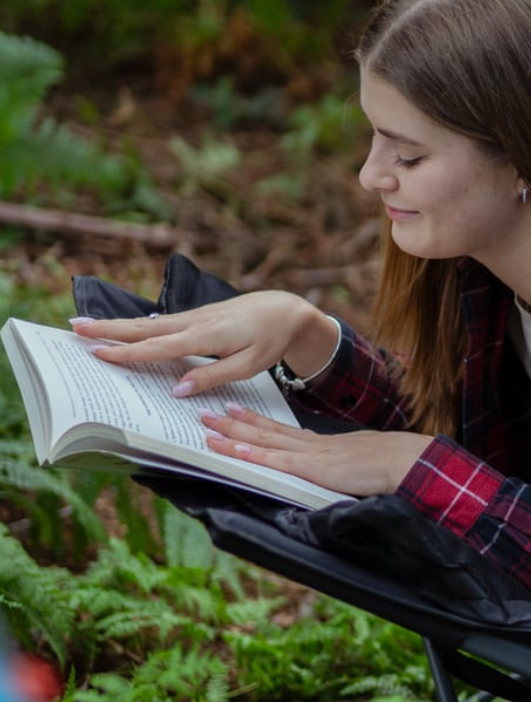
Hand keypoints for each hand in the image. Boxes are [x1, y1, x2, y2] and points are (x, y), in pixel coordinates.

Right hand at [72, 293, 339, 397]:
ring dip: (116, 325)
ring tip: (85, 326)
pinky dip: (136, 326)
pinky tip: (122, 329)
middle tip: (73, 329)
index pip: (159, 347)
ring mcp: (193, 318)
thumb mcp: (249, 365)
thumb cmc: (270, 340)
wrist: (285, 310)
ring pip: (148, 323)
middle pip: (144, 329)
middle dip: (107, 329)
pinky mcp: (196, 318)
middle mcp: (193, 324)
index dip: (128, 353)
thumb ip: (213, 377)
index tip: (98, 354)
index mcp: (205, 337)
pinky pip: (160, 324)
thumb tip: (177, 391)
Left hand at [199, 403, 433, 495]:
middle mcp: (312, 445)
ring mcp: (311, 455)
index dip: (256, 422)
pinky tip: (233, 451)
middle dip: (234, 423)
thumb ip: (344, 465)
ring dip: (234, 435)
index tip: (235, 410)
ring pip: (264, 443)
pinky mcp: (314, 468)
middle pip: (266, 432)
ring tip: (208, 426)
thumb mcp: (361, 461)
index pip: (282, 431)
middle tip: (207, 411)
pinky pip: (277, 461)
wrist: (405, 460)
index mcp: (323, 445)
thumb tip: (340, 469)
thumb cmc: (391, 464)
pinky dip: (253, 456)